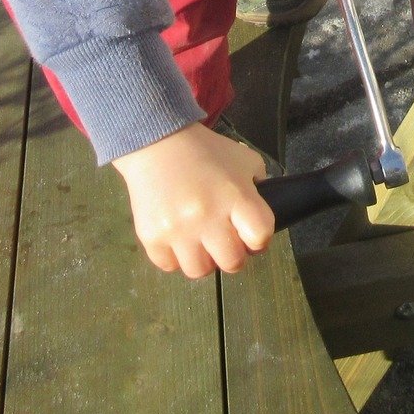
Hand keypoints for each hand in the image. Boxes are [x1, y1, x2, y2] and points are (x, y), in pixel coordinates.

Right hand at [111, 123, 273, 277]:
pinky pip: (169, 266)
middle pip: (232, 263)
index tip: (252, 234)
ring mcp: (178, 229)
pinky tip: (178, 236)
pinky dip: (175, 256)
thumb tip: (261, 217)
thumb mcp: (244, 160)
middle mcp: (207, 215)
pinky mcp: (152, 237)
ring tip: (200, 240)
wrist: (158, 142)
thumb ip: (258, 186)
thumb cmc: (205, 152)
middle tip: (226, 241)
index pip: (260, 237)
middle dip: (233, 254)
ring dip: (204, 259)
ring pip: (200, 271)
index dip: (260, 239)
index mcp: (235, 196)